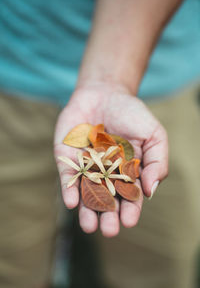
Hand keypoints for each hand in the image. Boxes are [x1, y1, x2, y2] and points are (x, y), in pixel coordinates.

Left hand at [54, 82, 167, 236]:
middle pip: (107, 199)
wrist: (105, 93)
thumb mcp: (153, 135)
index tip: (129, 221)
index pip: (129, 195)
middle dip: (108, 215)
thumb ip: (156, 162)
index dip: (130, 209)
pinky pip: (68, 176)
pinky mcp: (69, 159)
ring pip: (86, 193)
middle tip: (109, 230)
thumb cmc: (132, 114)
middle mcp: (106, 174)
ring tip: (89, 226)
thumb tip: (151, 191)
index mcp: (127, 172)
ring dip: (87, 210)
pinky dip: (70, 189)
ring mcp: (86, 167)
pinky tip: (72, 202)